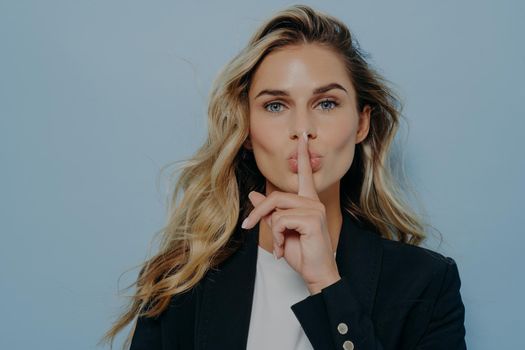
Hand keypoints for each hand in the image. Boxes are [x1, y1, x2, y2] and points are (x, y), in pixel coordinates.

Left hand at [241, 131, 340, 293]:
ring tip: (278, 246)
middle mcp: (313, 202)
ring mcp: (314, 209)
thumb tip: (254, 195)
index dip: (303, 155)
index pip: (305, 174)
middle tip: (248, 227)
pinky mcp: (312, 219)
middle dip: (258, 213)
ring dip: (271, 230)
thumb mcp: (281, 230)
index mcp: (308, 201)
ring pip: (277, 209)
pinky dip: (277, 236)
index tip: (303, 138)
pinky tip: (283, 249)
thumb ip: (270, 212)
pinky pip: (281, 220)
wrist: (316, 273)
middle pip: (276, 196)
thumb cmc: (302, 253)